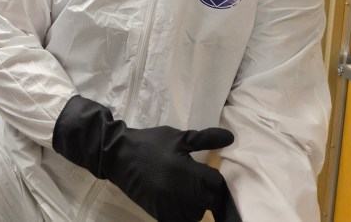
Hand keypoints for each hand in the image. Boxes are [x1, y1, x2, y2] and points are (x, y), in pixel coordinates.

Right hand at [53, 95, 240, 221]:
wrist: (119, 155)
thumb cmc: (151, 143)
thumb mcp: (178, 137)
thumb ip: (205, 139)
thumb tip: (230, 138)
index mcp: (190, 173)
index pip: (216, 183)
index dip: (213, 177)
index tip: (205, 170)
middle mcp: (183, 193)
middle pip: (209, 201)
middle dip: (206, 191)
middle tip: (195, 180)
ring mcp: (171, 206)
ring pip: (196, 213)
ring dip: (196, 204)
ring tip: (186, 190)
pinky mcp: (159, 214)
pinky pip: (179, 219)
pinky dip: (181, 212)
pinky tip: (176, 199)